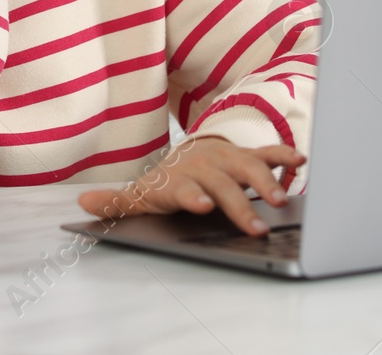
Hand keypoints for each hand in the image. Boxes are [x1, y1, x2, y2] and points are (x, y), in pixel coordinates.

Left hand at [76, 136, 305, 236]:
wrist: (186, 155)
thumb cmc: (165, 183)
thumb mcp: (140, 194)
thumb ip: (115, 203)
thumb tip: (82, 203)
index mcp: (179, 179)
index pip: (184, 188)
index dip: (192, 196)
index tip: (201, 206)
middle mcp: (205, 166)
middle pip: (224, 185)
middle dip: (240, 204)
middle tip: (255, 227)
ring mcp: (227, 159)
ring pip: (249, 167)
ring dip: (267, 182)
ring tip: (283, 201)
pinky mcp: (247, 156)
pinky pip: (267, 153)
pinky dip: (283, 156)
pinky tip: (299, 162)